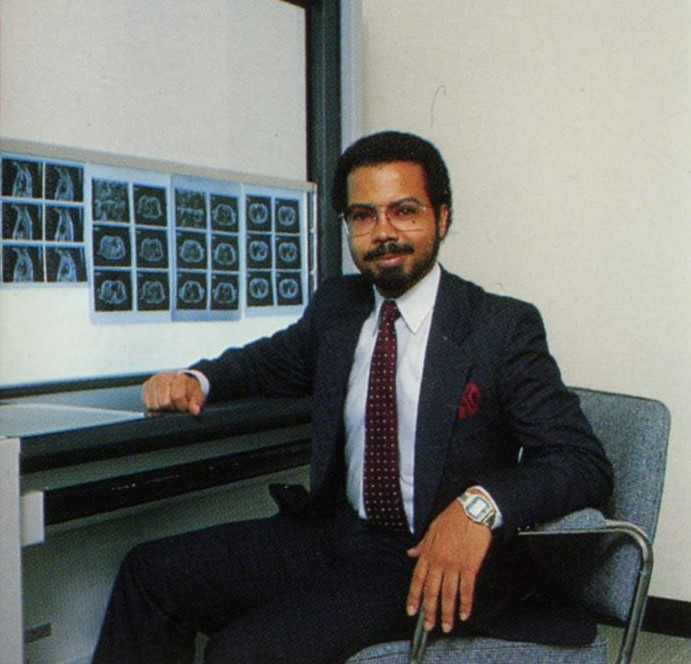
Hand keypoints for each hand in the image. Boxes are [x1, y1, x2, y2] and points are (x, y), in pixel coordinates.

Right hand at [142, 371, 205, 414]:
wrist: (181, 382)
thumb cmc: (188, 390)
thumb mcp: (197, 395)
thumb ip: (197, 402)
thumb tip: (195, 410)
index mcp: (178, 378)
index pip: (177, 396)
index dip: (181, 406)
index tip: (184, 407)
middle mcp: (164, 377)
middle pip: (164, 403)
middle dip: (172, 408)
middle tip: (176, 406)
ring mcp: (153, 381)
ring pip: (154, 405)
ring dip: (163, 409)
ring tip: (169, 405)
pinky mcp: (146, 386)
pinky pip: (147, 405)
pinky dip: (155, 408)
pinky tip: (161, 405)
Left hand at [406, 500, 491, 633]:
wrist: (472, 511)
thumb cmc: (452, 518)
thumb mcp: (432, 529)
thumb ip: (422, 545)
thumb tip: (411, 553)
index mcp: (428, 553)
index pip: (417, 579)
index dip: (414, 597)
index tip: (412, 611)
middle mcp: (439, 562)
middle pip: (432, 591)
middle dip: (429, 611)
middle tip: (428, 626)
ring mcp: (454, 565)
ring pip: (448, 594)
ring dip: (446, 613)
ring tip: (446, 626)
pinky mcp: (470, 566)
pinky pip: (467, 589)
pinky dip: (465, 604)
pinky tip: (464, 614)